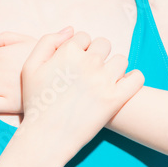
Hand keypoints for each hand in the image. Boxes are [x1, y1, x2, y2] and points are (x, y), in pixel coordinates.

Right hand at [19, 29, 143, 159]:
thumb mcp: (30, 67)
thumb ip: (48, 42)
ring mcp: (104, 80)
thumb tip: (71, 29)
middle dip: (97, 55)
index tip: (75, 63)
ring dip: (114, 67)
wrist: (46, 137)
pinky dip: (133, 79)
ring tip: (103, 81)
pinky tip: (122, 85)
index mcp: (68, 52)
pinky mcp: (116, 98)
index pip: (84, 36)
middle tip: (89, 73)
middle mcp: (88, 62)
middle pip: (104, 44)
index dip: (79, 49)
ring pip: (121, 60)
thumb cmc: (36, 102)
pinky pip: (137, 78)